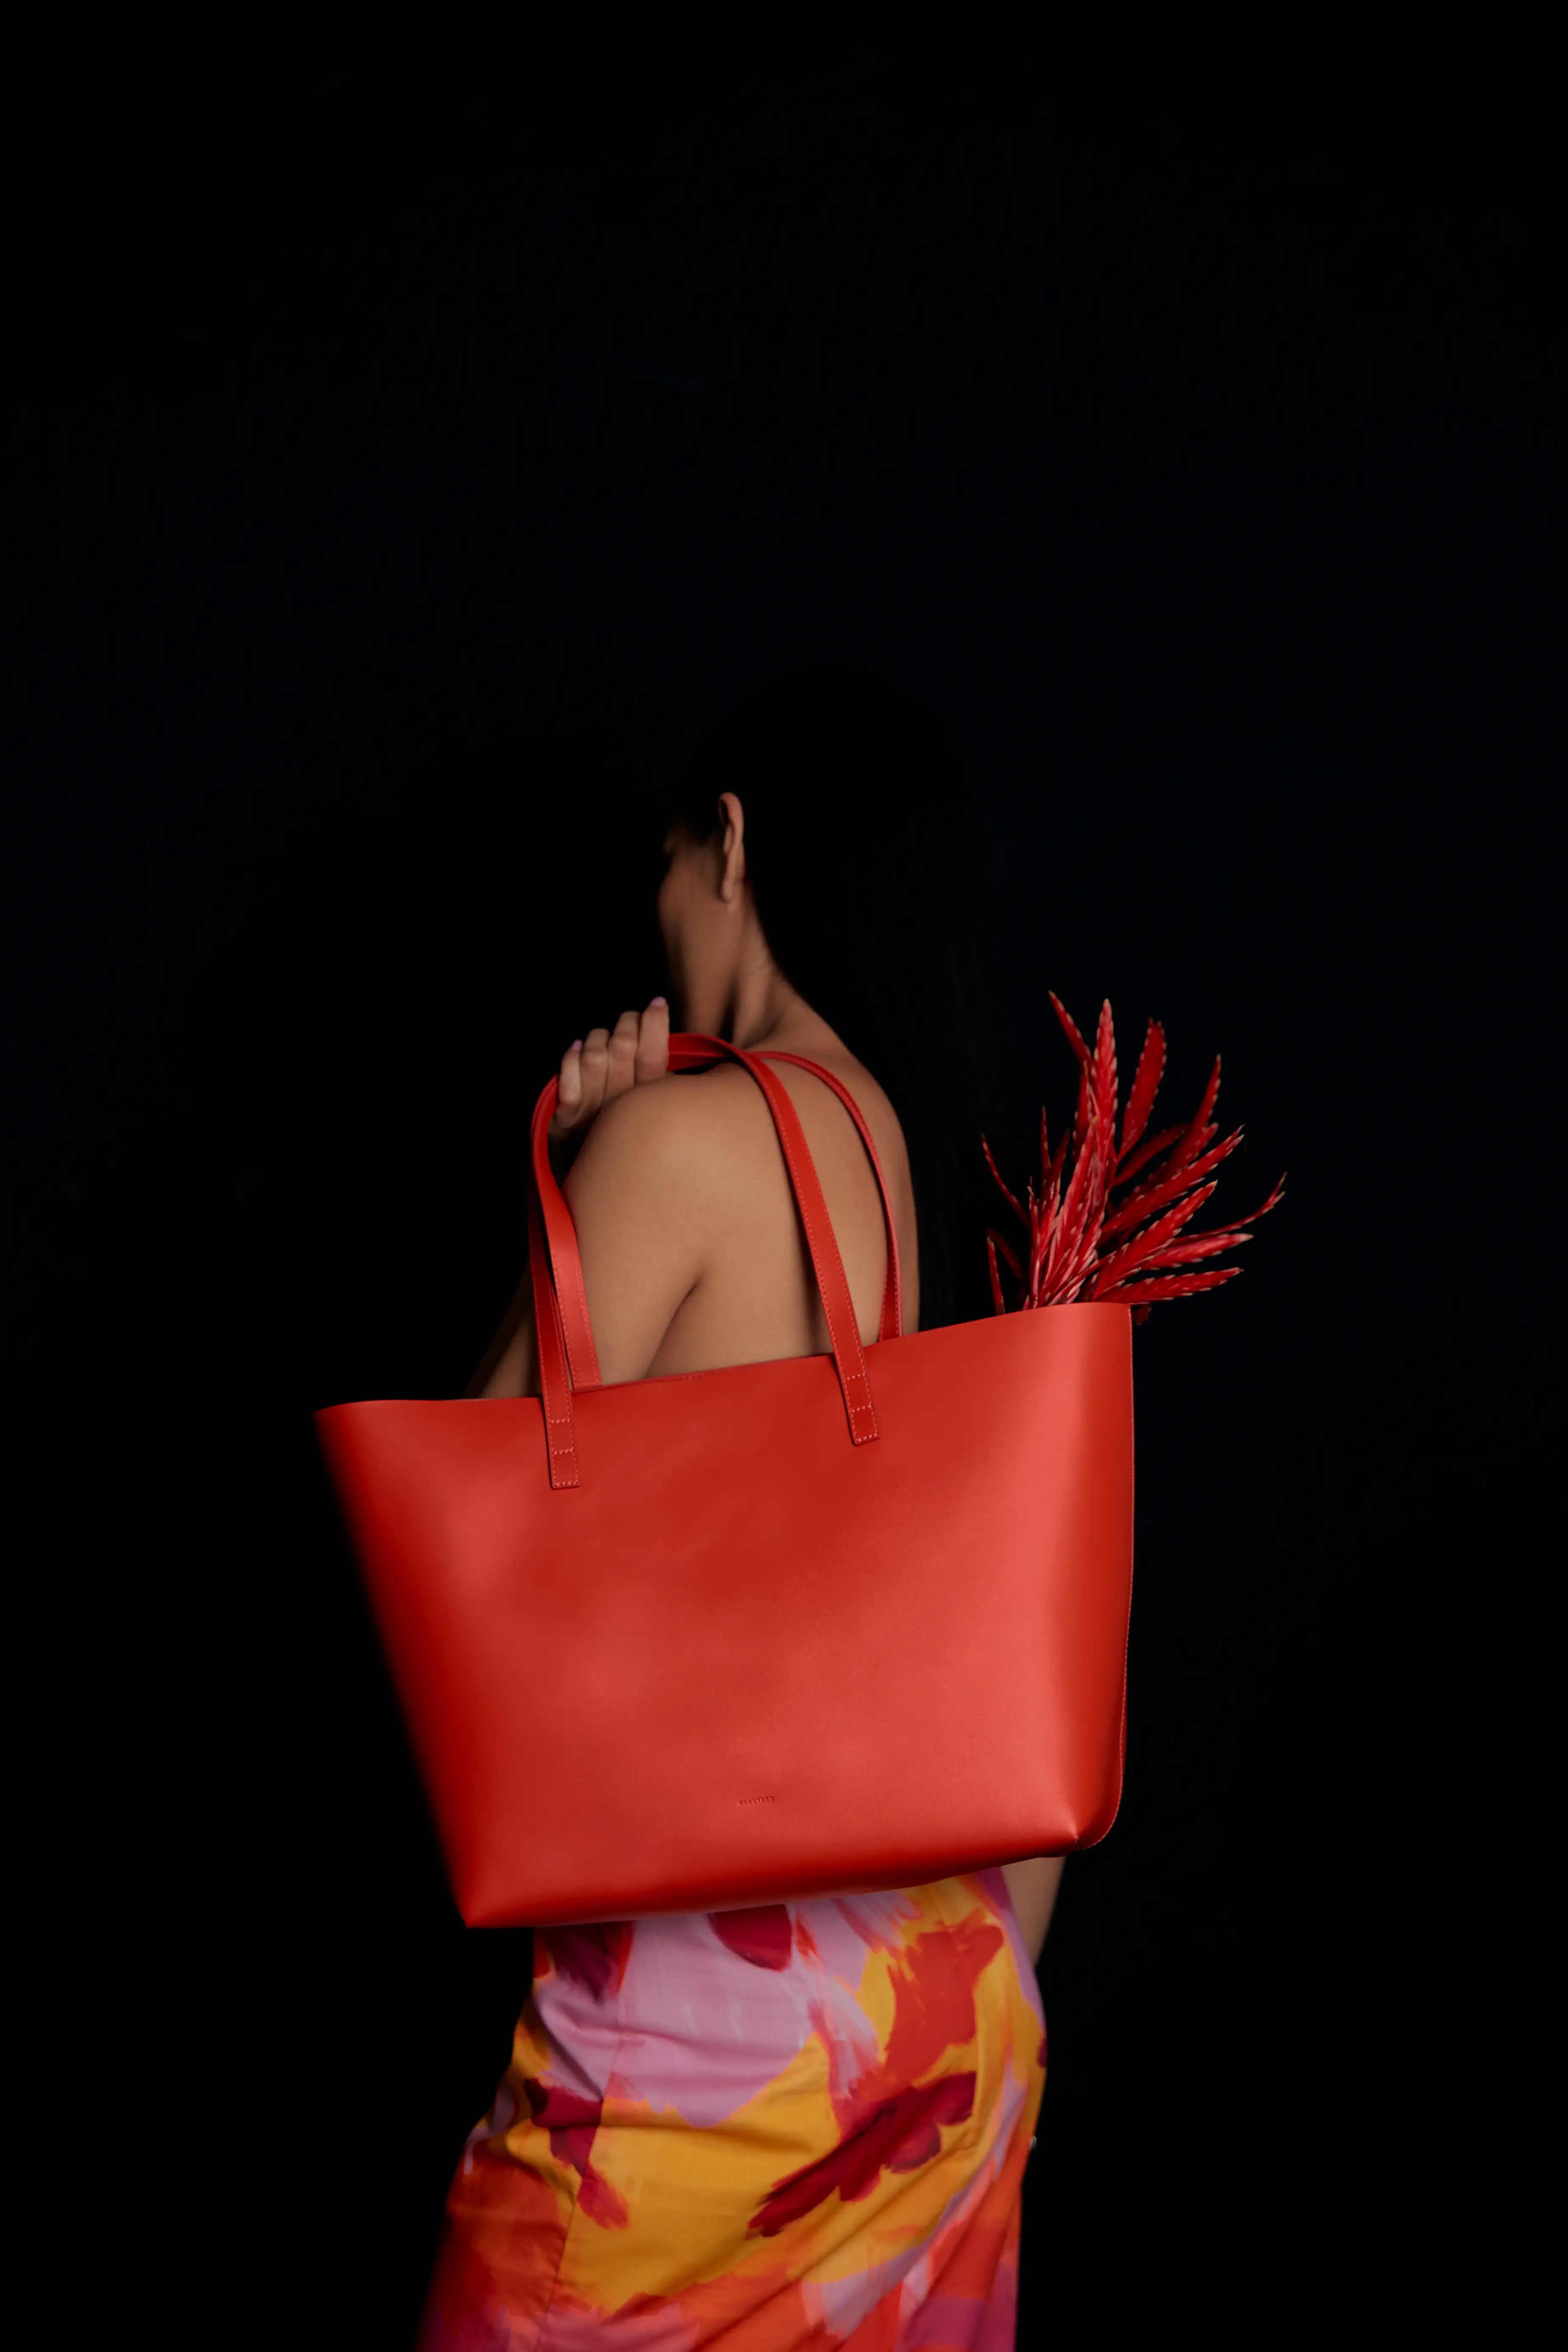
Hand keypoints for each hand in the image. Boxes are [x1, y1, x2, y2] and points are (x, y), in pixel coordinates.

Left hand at [549, 998, 670, 1162]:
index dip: (655, 1023)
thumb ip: (665, 1091)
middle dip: (627, 1023)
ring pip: (594, 1056)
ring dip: (599, 1036)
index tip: (656, 1005)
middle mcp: (620, 1108)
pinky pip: (565, 1076)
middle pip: (623, 1048)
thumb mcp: (657, 1124)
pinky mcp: (564, 1120)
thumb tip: (670, 1047)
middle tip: (630, 1018)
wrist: (599, 1199)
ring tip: (604, 1036)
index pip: (654, 1054)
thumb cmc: (632, 1152)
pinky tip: (578, 1049)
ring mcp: (589, 1114)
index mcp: (649, 1109)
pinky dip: (571, 1057)